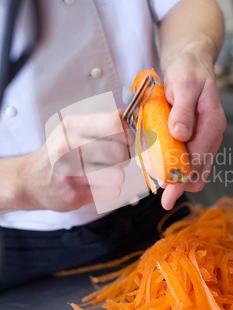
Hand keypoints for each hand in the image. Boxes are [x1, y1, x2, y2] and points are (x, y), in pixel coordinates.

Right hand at [15, 112, 132, 211]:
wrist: (30, 181)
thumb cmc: (57, 153)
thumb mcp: (73, 130)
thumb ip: (100, 122)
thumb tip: (125, 115)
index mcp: (72, 127)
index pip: (113, 125)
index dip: (126, 133)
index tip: (124, 139)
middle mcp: (68, 147)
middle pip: (119, 152)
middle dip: (123, 157)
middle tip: (113, 160)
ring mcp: (70, 173)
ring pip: (118, 175)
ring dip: (116, 176)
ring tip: (105, 173)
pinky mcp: (74, 195)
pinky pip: (111, 193)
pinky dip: (109, 190)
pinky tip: (97, 185)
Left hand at [161, 51, 226, 209]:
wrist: (191, 60)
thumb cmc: (188, 69)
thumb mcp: (184, 84)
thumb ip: (183, 110)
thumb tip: (180, 134)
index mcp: (212, 122)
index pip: (198, 157)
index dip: (182, 176)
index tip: (168, 191)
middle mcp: (212, 133)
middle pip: (199, 169)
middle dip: (181, 184)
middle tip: (162, 195)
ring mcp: (205, 137)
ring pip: (196, 169)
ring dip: (178, 177)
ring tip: (159, 181)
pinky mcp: (196, 137)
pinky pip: (189, 159)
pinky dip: (176, 166)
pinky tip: (162, 167)